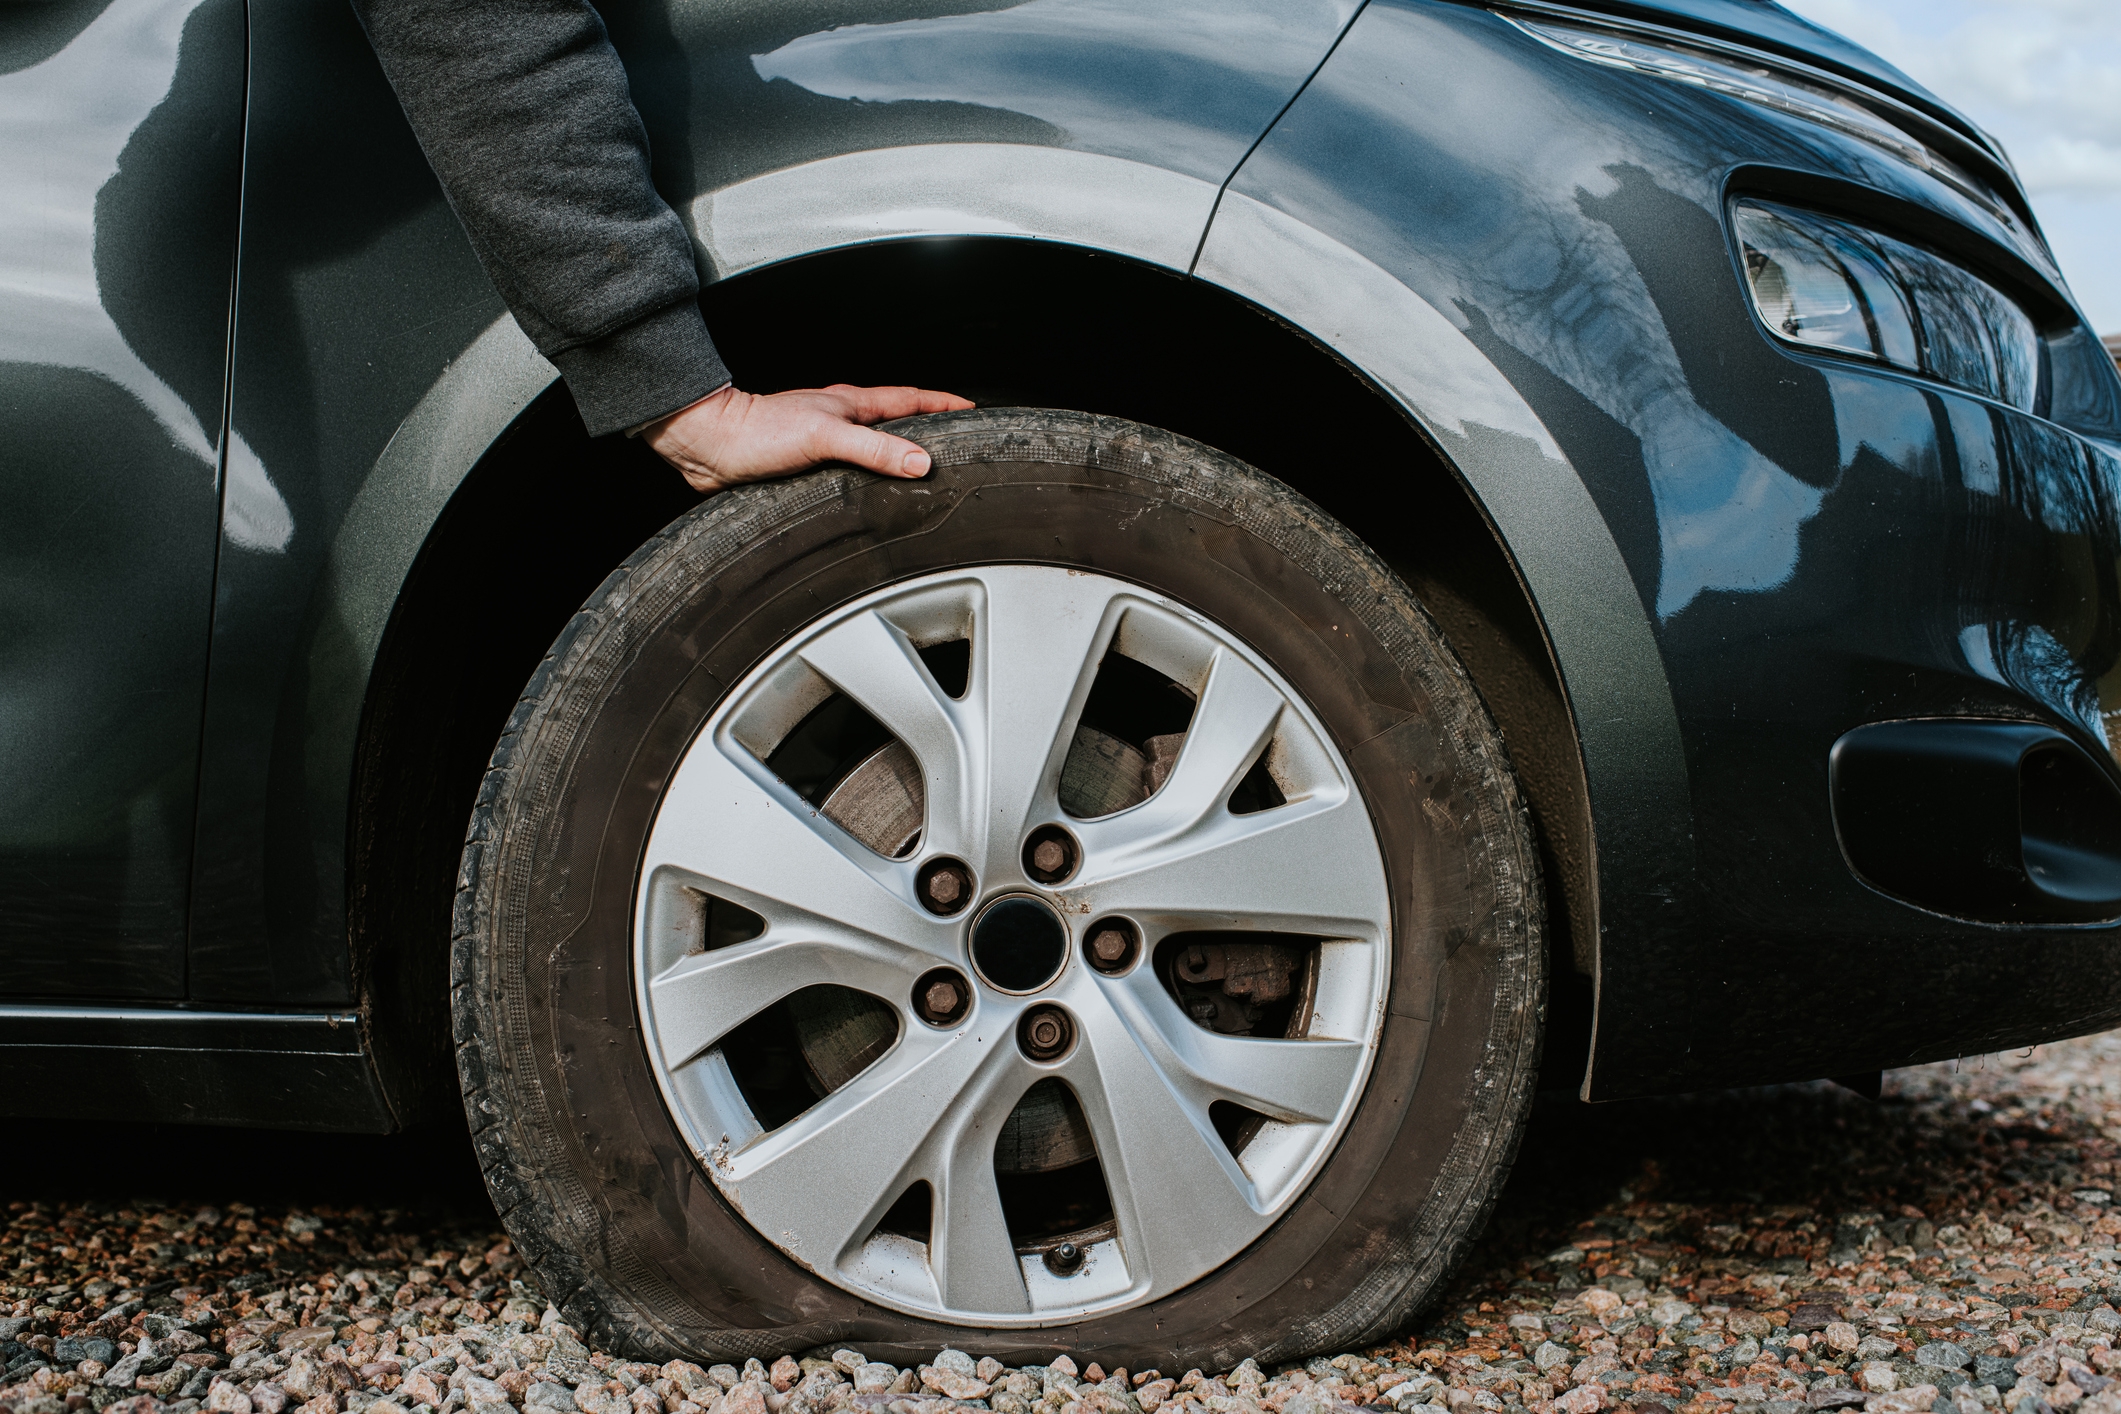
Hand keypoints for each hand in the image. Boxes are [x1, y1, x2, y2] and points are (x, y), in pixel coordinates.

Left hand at [642, 383, 974, 494]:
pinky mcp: (805, 466)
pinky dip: (870, 477)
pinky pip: (851, 470)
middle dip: (929, 426)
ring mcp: (823, 442)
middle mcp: (840, 419)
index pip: (911, 399)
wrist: (709, 445)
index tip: (971, 409)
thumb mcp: (825, 437)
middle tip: (956, 436)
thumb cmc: (757, 432)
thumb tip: (921, 462)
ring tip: (922, 466)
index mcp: (850, 404)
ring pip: (874, 446)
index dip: (944, 403)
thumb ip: (874, 450)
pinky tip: (871, 492)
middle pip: (897, 421)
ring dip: (898, 453)